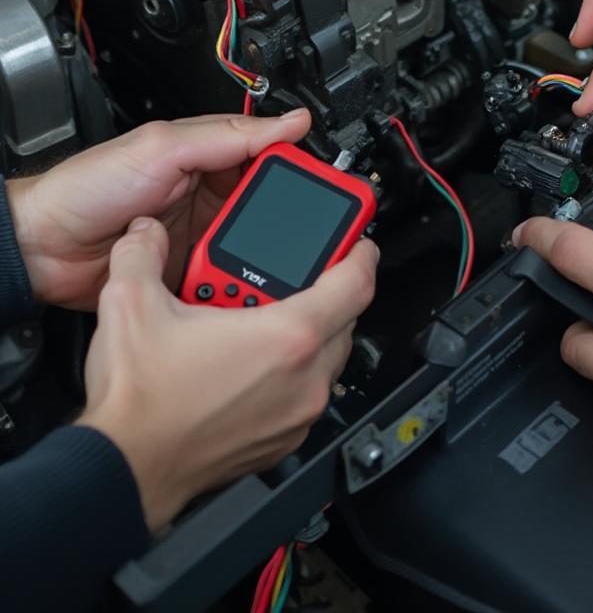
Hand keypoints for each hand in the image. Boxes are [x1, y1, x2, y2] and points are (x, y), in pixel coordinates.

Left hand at [6, 110, 311, 309]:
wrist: (41, 249)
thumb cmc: (88, 187)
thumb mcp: (164, 147)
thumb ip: (229, 135)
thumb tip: (291, 121)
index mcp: (212, 157)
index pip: (273, 159)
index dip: (301, 170)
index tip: (327, 186)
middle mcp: (213, 196)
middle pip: (272, 209)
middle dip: (290, 223)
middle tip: (311, 236)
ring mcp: (203, 236)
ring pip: (255, 248)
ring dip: (264, 258)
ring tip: (278, 265)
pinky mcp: (192, 272)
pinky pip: (229, 279)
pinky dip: (238, 284)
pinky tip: (246, 288)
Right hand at [77, 217, 376, 530]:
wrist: (121, 472)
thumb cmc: (137, 403)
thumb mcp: (131, 304)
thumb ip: (144, 254)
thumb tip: (147, 231)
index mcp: (287, 338)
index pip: (356, 283)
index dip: (361, 255)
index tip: (357, 242)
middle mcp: (305, 379)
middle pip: (346, 320)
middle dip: (328, 293)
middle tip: (298, 277)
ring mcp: (298, 416)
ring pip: (329, 360)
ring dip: (311, 335)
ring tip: (262, 320)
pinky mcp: (283, 442)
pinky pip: (308, 395)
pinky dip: (294, 374)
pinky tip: (254, 363)